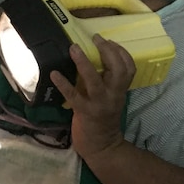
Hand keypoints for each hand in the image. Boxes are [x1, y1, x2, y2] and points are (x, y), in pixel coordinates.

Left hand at [50, 34, 134, 160]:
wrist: (101, 145)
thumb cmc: (102, 117)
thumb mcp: (109, 96)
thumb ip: (106, 80)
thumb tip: (94, 56)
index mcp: (119, 90)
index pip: (129, 68)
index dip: (121, 52)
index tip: (108, 40)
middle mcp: (113, 95)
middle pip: (118, 70)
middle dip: (108, 51)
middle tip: (95, 38)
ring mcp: (99, 104)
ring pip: (95, 80)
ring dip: (84, 63)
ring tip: (73, 48)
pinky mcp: (84, 112)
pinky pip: (73, 96)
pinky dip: (63, 84)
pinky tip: (54, 74)